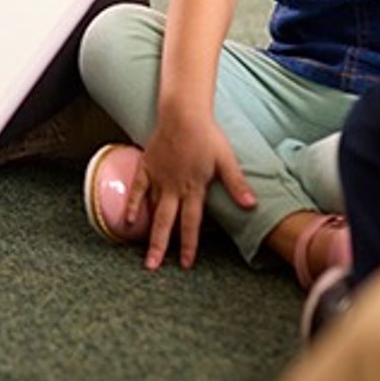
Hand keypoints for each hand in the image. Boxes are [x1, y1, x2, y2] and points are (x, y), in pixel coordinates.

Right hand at [135, 108, 254, 270]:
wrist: (183, 113)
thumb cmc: (207, 135)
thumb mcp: (226, 160)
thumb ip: (236, 184)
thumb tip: (251, 204)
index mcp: (194, 189)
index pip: (191, 223)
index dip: (189, 245)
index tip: (186, 264)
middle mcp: (174, 188)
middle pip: (166, 223)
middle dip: (160, 247)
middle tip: (153, 267)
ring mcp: (158, 179)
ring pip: (153, 210)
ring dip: (149, 231)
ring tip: (145, 251)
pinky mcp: (147, 167)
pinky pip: (138, 190)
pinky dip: (133, 205)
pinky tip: (129, 220)